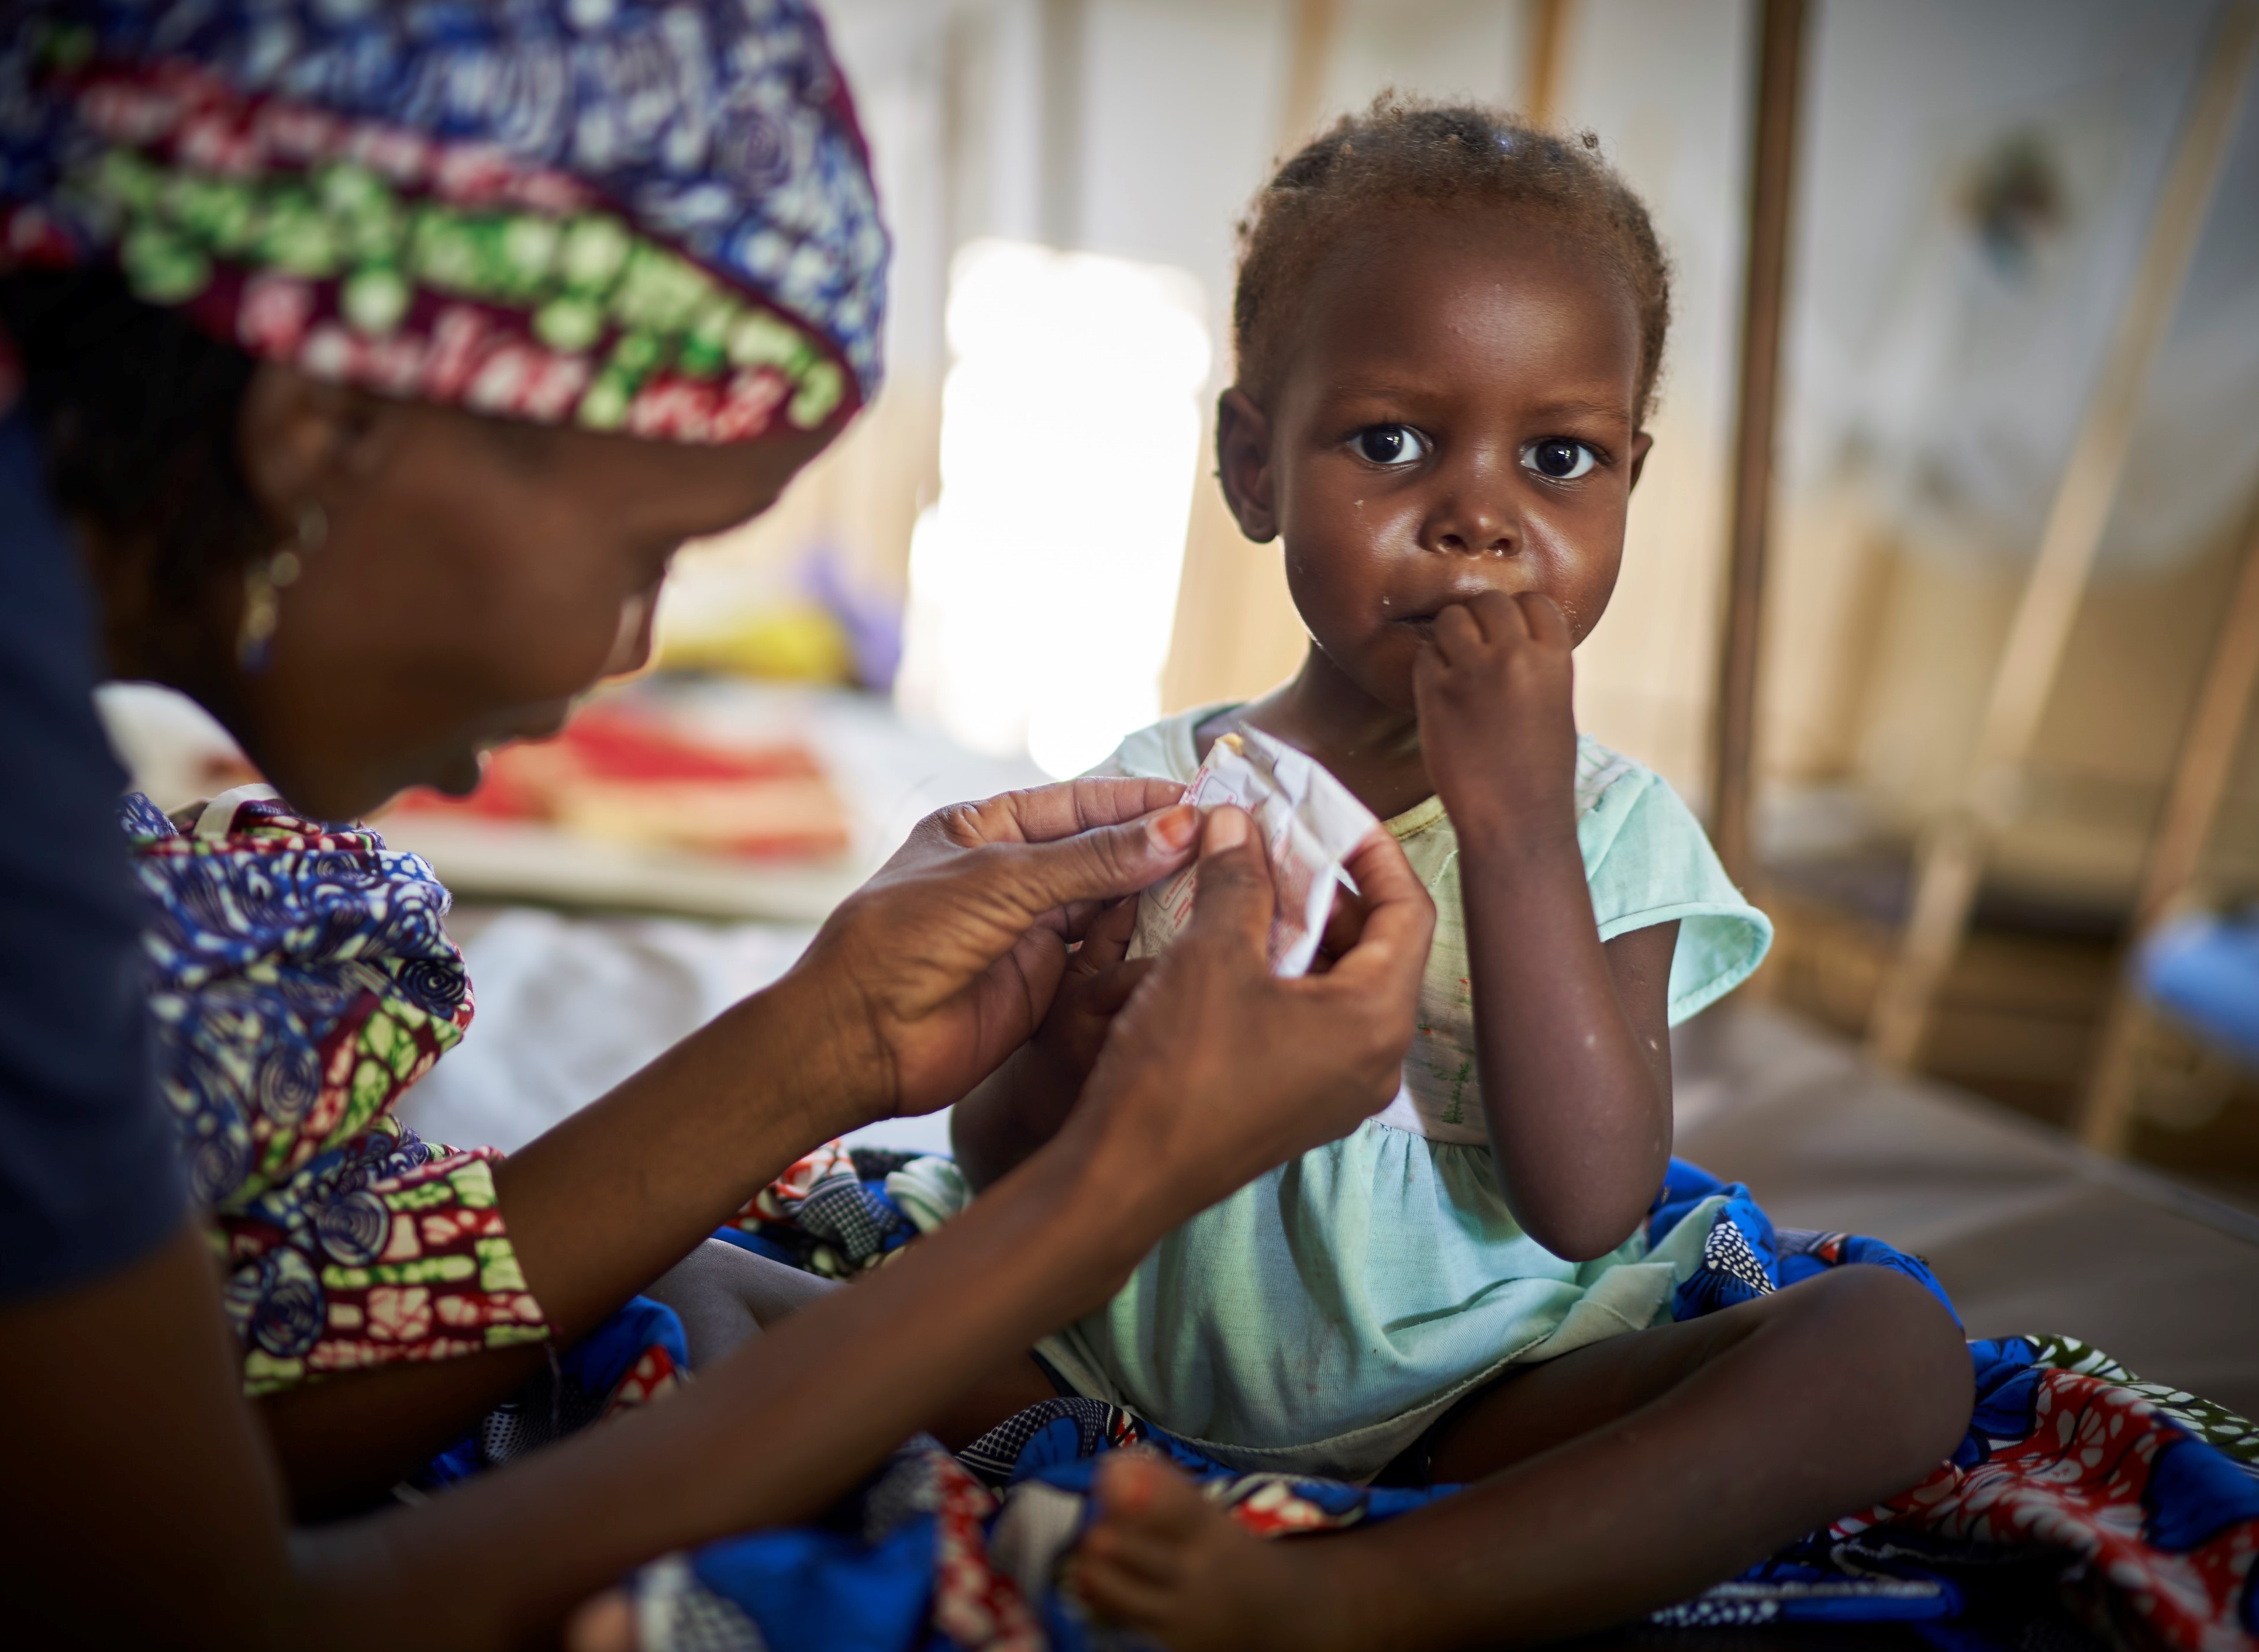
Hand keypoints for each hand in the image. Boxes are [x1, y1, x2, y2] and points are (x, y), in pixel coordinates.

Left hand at [785, 779, 1195, 1122]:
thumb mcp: (1002, 882)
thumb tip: (1178, 829)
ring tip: (1219, 881)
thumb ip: (1094, 859)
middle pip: (1102, 853)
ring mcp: (1029, 932)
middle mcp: (1012, 877)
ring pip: (1109, 905)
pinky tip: (1187, 932)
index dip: (1139, 801)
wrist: (860, 1037)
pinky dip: (1142, 945)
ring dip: (1157, 895)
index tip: (1201, 799)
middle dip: (1159, 847)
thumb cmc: (906, 938)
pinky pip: (1103, 957)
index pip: (1080, 804)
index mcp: (988, 831)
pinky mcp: (1044, 986)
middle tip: (1226, 841)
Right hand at [1065, 807, 1433, 1222]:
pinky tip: (1235, 947)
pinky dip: (1286, 975)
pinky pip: (1313, 1023)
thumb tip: (1239, 823)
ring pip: (1342, 985)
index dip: (1374, 852)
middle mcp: (1375, 1062)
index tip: (1332, 815)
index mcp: (1375, 1021)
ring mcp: (1338, 1092)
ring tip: (1250, 886)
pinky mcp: (1299, 1107)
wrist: (1124, 1177)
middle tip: (1279, 843)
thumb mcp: (1210, 954)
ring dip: (1302, 930)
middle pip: (1377, 947)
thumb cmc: (1178, 1069)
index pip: (1409, 911)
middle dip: (1329, 889)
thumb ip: (1238, 879)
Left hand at [1414, 588, 1578, 840]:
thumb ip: (1538, 663)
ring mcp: (1473, 671)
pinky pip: (1425, 654)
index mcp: (1555, 658)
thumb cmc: (1540, 771)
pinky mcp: (1436, 692)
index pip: (1533, 601)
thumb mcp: (1557, 705)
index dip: (1517, 615)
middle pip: (1489, 601)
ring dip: (1450, 637)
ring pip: (1451, 618)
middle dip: (1480, 620)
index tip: (1509, 636)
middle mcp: (1515, 656)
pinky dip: (1429, 667)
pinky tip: (1440, 693)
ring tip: (1455, 669)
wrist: (1515, 820)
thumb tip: (1513, 635)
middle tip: (1475, 651)